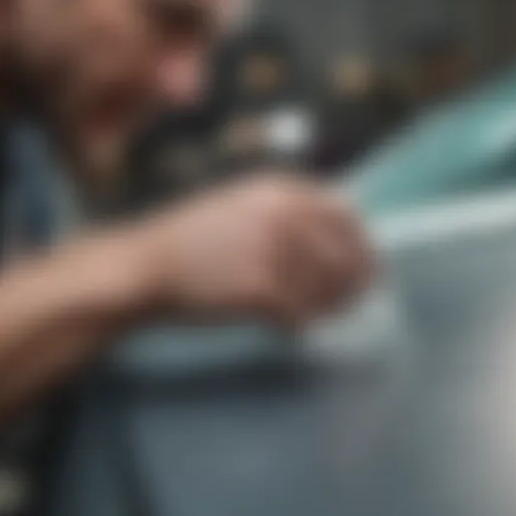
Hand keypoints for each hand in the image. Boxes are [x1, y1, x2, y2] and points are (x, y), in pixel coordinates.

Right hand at [140, 175, 375, 327]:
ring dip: (328, 309)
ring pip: (327, 290)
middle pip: (346, 255)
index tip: (367, 268)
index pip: (346, 215)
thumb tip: (342, 243)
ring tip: (313, 316)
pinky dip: (298, 326)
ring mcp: (273, 250)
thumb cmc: (194, 238)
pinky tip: (283, 326)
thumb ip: (290, 214)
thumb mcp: (244, 205)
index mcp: (281, 189)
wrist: (148, 264)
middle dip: (353, 284)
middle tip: (349, 305)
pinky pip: (300, 315)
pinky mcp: (260, 288)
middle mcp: (283, 214)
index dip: (362, 245)